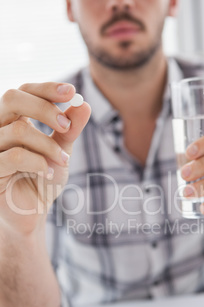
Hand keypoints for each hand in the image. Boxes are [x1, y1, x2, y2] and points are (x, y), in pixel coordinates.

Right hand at [0, 82, 90, 233]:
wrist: (34, 211)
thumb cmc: (44, 178)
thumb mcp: (62, 151)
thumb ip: (70, 130)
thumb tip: (84, 105)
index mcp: (15, 119)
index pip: (25, 91)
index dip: (46, 89)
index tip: (72, 92)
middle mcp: (0, 128)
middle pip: (12, 98)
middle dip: (44, 108)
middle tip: (65, 125)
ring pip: (18, 130)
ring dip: (48, 145)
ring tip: (63, 161)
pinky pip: (14, 156)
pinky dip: (38, 163)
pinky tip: (48, 173)